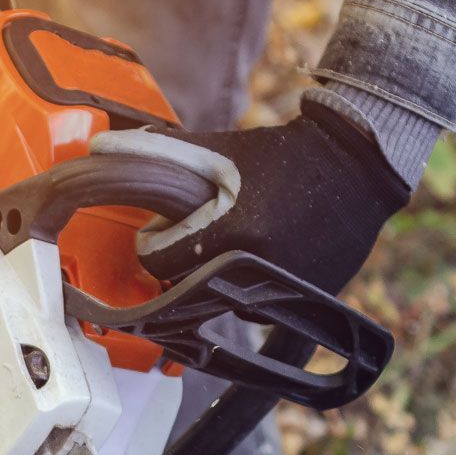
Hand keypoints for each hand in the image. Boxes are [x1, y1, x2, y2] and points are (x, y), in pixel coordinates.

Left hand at [128, 101, 410, 297]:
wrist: (357, 167)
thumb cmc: (282, 155)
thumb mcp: (218, 148)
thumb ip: (158, 152)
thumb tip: (98, 147)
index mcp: (231, 235)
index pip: (156, 261)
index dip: (155, 240)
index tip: (165, 226)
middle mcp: (255, 274)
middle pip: (183, 287)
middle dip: (183, 262)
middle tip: (201, 231)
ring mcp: (280, 295)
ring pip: (217, 301)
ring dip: (215, 276)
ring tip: (238, 237)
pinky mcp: (298, 304)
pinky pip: (251, 307)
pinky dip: (247, 285)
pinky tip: (263, 252)